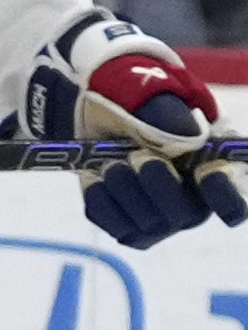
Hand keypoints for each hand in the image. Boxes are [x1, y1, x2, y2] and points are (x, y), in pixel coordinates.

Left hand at [21, 15, 247, 249]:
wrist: (104, 119)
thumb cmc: (142, 109)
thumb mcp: (157, 101)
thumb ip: (171, 117)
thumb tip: (179, 139)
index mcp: (216, 171)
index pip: (233, 202)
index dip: (224, 195)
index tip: (206, 172)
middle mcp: (193, 203)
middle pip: (183, 215)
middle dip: (158, 184)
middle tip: (137, 156)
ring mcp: (161, 222)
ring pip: (146, 223)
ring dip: (124, 188)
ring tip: (113, 162)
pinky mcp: (127, 229)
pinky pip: (113, 223)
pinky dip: (101, 197)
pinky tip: (97, 176)